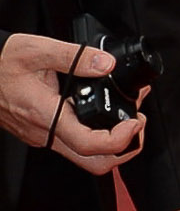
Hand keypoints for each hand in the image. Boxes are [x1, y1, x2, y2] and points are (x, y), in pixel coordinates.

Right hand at [0, 32, 143, 171]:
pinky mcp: (41, 133)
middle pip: (93, 161)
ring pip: (84, 155)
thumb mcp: (37, 49)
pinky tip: (100, 108)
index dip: (121, 139)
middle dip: (124, 147)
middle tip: (136, 121)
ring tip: (125, 113)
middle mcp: (44, 133)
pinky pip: (72, 143)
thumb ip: (75, 56)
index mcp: (46, 114)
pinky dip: (94, 132)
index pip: (89, 144)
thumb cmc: (1, 62)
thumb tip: (106, 63)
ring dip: (111, 141)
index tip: (135, 120)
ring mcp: (42, 136)